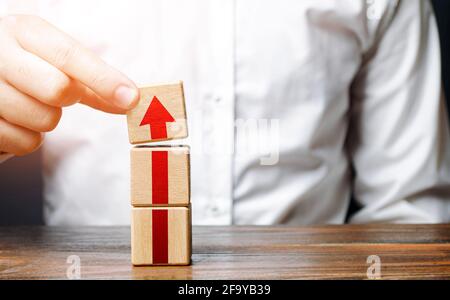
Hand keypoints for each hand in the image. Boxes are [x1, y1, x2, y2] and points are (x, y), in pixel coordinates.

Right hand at [0, 15, 138, 155]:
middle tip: (55, 92)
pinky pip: (25, 142)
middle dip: (68, 98)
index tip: (131, 97)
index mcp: (22, 31)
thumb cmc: (25, 67)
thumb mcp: (53, 62)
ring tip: (29, 103)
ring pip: (44, 120)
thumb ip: (91, 81)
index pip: (68, 55)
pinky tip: (15, 120)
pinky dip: (29, 138)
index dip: (103, 78)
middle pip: (58, 89)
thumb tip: (129, 99)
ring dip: (47, 120)